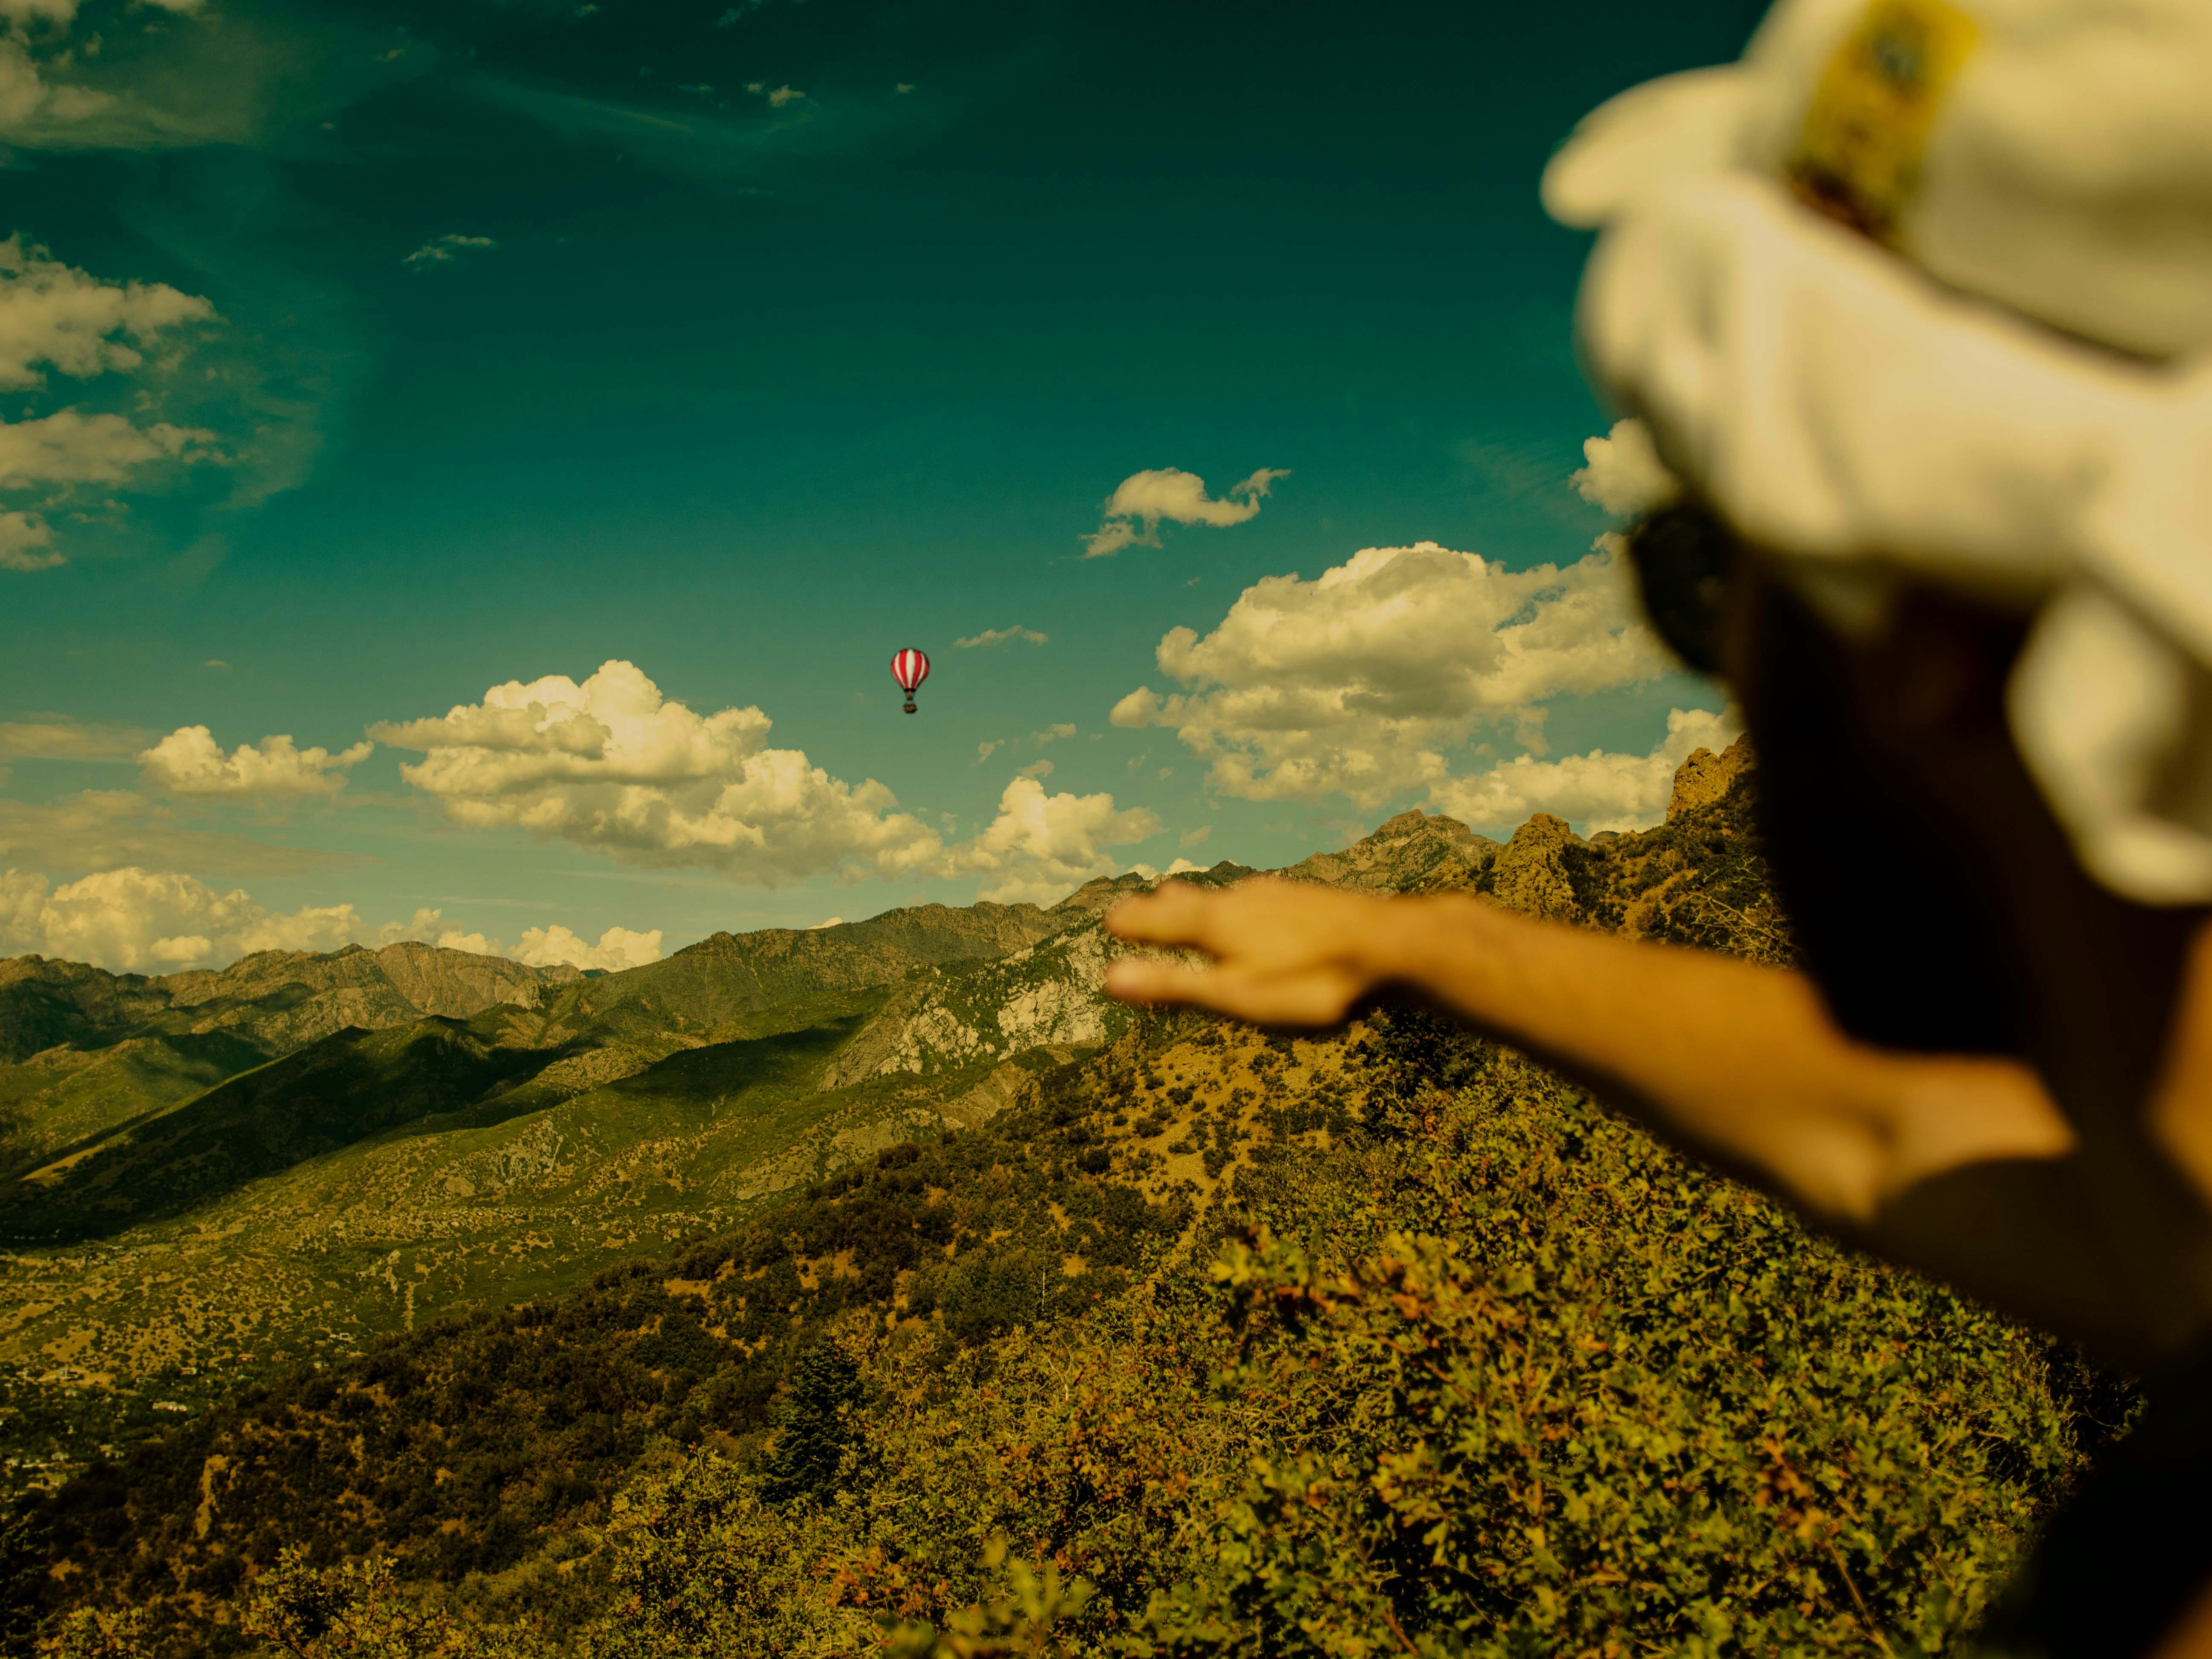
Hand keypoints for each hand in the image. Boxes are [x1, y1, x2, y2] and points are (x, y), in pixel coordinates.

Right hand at [1103, 877, 1401, 1026]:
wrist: (1392, 944)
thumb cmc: (1310, 980)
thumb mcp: (1236, 995)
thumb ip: (1175, 986)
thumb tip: (1108, 979)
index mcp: (1215, 924)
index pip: (1159, 922)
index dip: (1132, 925)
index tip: (1109, 921)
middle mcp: (1241, 901)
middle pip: (1190, 903)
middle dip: (1161, 908)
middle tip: (1139, 905)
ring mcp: (1277, 897)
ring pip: (1226, 895)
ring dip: (1199, 899)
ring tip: (1183, 895)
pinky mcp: (1309, 900)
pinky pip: (1261, 896)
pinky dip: (1240, 899)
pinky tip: (1256, 894)